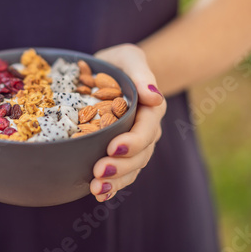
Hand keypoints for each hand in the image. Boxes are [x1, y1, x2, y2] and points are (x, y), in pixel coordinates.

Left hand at [91, 44, 166, 201]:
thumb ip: (141, 73)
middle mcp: (146, 130)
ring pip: (132, 168)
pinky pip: (122, 173)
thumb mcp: (130, 57)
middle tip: (98, 172)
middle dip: (121, 166)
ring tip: (97, 189)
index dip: (132, 142)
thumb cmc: (119, 63)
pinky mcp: (120, 153)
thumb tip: (153, 96)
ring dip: (116, 181)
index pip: (146, 129)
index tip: (112, 148)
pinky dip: (112, 186)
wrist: (110, 74)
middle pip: (140, 154)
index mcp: (150, 109)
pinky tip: (98, 193)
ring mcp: (135, 144)